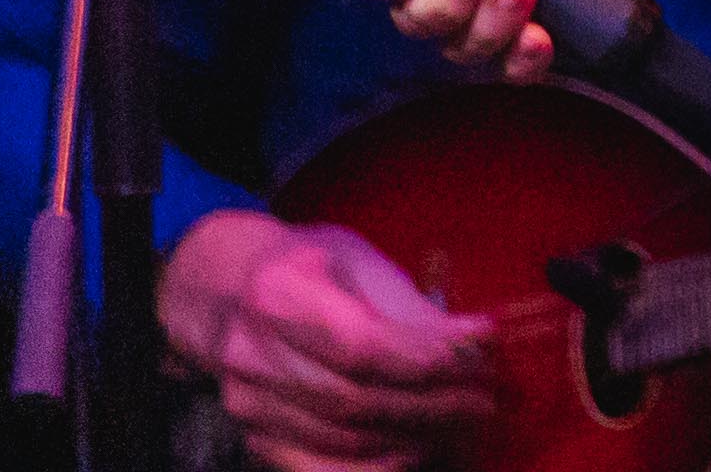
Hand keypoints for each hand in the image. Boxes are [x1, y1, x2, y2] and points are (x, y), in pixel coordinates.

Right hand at [158, 210, 492, 471]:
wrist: (224, 289)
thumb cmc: (305, 265)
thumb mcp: (358, 260)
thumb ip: (410, 306)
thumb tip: (473, 343)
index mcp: (280, 293)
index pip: (364, 346)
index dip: (429, 356)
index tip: (484, 346)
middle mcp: (252, 353)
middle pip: (356, 398)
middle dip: (434, 401)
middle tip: (485, 394)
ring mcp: (246, 400)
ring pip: (342, 438)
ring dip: (414, 433)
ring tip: (462, 416)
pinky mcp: (252, 431)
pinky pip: (317, 467)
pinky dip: (373, 466)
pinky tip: (415, 448)